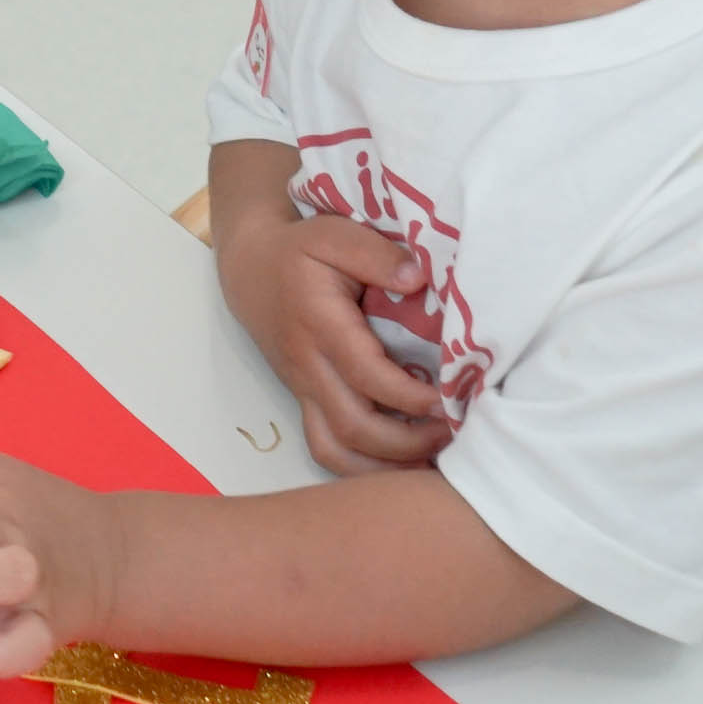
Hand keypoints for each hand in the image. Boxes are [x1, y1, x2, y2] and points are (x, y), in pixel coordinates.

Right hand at [220, 199, 446, 474]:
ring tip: (431, 460)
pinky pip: (328, 450)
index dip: (409, 396)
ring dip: (384, 467)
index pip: (366, 374)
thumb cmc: (299, 252)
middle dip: (406, 442)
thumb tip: (418, 278)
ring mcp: (304, 390)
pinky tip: (403, 465)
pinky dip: (364, 469)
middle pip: (352, 426)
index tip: (450, 399)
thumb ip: (376, 253)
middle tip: (452, 432)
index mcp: (319, 325)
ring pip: (335, 451)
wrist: (250, 270)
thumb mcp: (333, 234)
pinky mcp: (305, 401)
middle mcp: (308, 367)